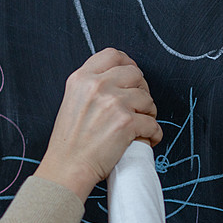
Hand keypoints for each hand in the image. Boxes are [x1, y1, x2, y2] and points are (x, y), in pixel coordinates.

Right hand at [34, 48, 161, 201]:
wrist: (68, 167)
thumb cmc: (70, 141)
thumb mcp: (72, 100)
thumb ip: (92, 86)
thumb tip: (119, 79)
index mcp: (82, 78)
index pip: (113, 55)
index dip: (128, 63)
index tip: (132, 76)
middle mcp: (97, 86)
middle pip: (135, 74)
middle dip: (141, 89)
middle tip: (139, 105)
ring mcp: (113, 103)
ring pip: (147, 98)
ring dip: (149, 112)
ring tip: (143, 123)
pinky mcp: (126, 123)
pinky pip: (152, 123)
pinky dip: (154, 132)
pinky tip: (148, 137)